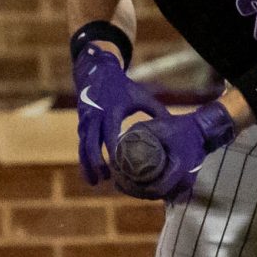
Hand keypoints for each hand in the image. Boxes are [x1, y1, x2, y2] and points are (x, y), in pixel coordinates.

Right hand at [71, 40, 164, 186]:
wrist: (97, 74)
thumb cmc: (122, 87)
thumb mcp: (141, 97)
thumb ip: (157, 111)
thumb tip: (175, 127)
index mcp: (110, 111)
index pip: (110, 135)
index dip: (114, 152)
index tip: (121, 168)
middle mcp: (94, 118)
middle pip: (92, 145)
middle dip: (97, 163)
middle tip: (106, 179)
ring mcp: (85, 123)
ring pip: (83, 148)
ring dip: (88, 166)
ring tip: (95, 183)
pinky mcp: (81, 126)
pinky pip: (81, 147)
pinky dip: (84, 161)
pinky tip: (90, 176)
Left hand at [111, 102, 236, 201]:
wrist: (202, 132)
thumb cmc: (179, 127)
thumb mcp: (158, 126)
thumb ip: (138, 133)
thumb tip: (116, 142)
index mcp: (179, 169)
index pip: (154, 189)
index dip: (134, 187)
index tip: (120, 177)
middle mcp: (183, 182)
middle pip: (152, 195)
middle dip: (131, 189)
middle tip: (116, 178)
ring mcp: (183, 186)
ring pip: (155, 195)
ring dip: (137, 190)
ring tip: (120, 179)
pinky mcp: (180, 186)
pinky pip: (160, 192)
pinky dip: (145, 189)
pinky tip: (131, 181)